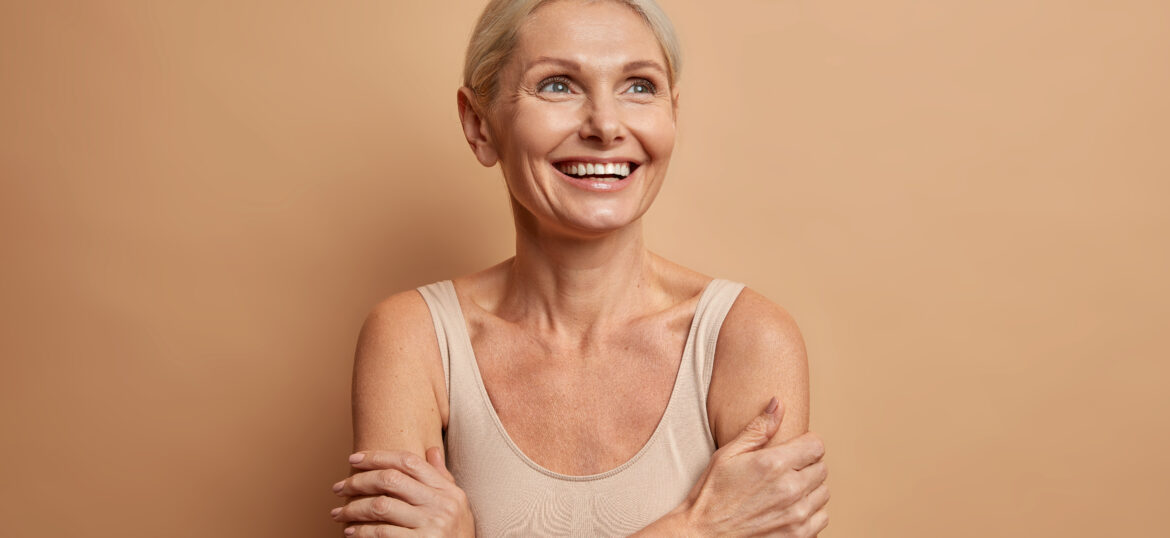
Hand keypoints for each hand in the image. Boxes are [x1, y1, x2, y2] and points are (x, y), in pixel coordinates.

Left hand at [330, 447, 474, 536]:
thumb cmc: (457, 535)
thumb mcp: (456, 505)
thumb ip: (442, 478)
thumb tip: (431, 450)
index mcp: (448, 490)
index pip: (409, 461)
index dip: (378, 456)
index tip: (355, 458)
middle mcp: (441, 504)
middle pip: (391, 480)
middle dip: (359, 481)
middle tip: (339, 487)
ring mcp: (431, 526)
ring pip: (380, 506)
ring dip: (353, 508)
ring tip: (339, 513)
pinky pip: (381, 533)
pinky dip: (361, 531)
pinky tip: (351, 531)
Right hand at [678, 397, 828, 536]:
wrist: (704, 534)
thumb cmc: (712, 493)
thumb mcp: (728, 454)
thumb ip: (758, 428)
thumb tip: (778, 403)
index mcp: (774, 463)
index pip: (816, 445)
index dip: (805, 444)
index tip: (793, 449)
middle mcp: (790, 489)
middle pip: (821, 467)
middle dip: (807, 465)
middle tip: (786, 470)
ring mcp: (796, 515)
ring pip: (823, 492)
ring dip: (810, 488)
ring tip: (787, 489)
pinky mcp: (798, 535)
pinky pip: (822, 517)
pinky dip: (811, 512)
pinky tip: (791, 508)